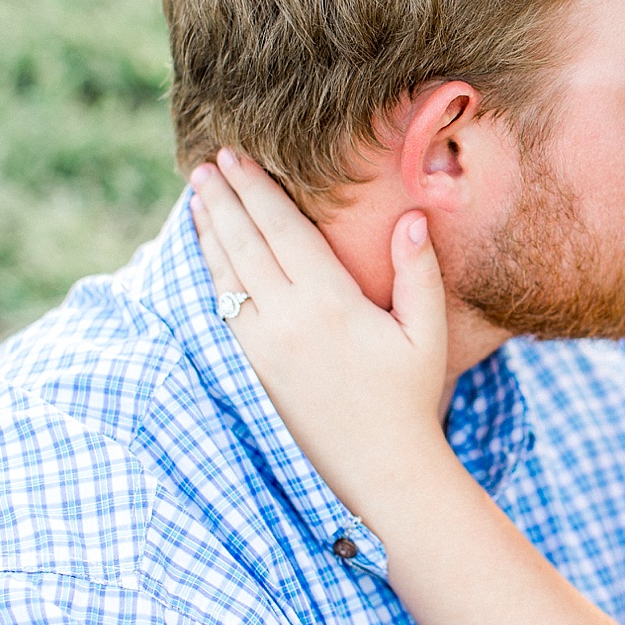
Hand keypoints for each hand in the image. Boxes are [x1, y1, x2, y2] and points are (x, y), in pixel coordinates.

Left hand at [189, 149, 452, 508]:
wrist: (381, 466)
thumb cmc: (410, 394)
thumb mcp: (427, 331)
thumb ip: (418, 271)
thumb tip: (410, 217)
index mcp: (330, 303)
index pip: (282, 230)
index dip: (256, 191)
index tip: (236, 158)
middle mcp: (287, 321)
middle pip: (245, 244)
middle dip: (224, 200)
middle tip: (206, 163)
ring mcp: (263, 347)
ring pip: (226, 275)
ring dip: (210, 232)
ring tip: (198, 196)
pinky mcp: (254, 368)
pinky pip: (223, 308)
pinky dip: (212, 272)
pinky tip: (208, 253)